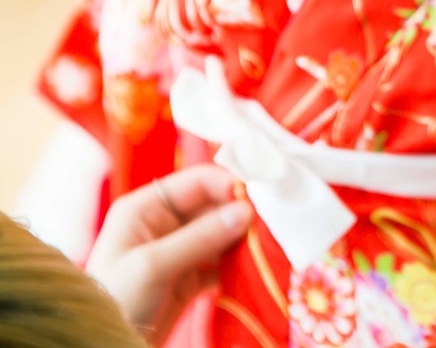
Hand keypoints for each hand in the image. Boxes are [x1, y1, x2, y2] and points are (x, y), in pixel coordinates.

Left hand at [85, 164, 252, 345]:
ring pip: (222, 234)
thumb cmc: (116, 300)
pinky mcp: (190, 277)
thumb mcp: (153, 265)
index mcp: (146, 208)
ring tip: (268, 246)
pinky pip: (222, 261)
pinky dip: (239, 264)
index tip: (262, 198)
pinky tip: (256, 268)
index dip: (229, 185)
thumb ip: (200, 237)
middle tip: (272, 224)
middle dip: (242, 214)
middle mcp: (164, 223)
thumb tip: (246, 211)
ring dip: (244, 240)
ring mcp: (179, 250)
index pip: (197, 182)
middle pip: (215, 207)